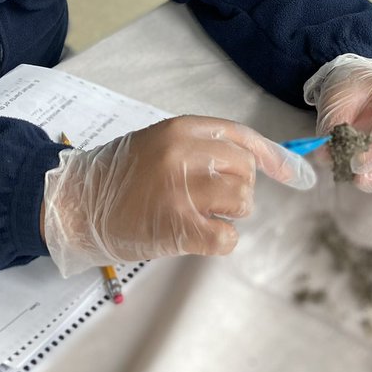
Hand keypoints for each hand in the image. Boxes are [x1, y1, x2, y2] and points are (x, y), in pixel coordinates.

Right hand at [43, 115, 315, 275]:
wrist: (76, 202)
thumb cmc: (119, 176)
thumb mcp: (158, 144)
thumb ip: (201, 148)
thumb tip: (261, 161)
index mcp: (179, 130)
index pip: (241, 137)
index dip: (273, 156)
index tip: (296, 173)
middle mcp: (182, 155)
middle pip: (246, 170)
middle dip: (238, 189)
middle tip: (211, 199)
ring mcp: (180, 191)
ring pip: (242, 202)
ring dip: (229, 215)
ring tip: (201, 215)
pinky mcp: (177, 227)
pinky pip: (226, 237)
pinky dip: (220, 241)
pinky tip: (199, 236)